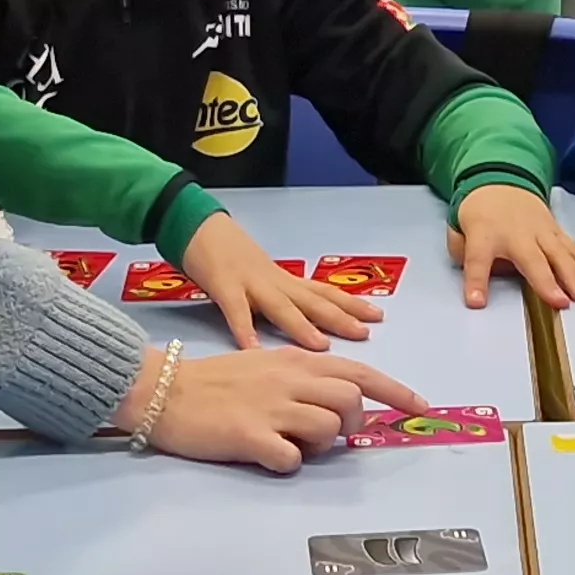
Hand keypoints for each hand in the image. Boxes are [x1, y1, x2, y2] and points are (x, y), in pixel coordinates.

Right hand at [134, 344, 425, 472]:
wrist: (161, 390)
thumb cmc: (214, 382)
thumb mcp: (265, 368)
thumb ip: (302, 381)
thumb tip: (336, 406)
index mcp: (295, 361)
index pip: (360, 373)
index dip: (396, 391)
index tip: (421, 407)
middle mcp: (289, 380)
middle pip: (351, 402)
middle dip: (353, 426)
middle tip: (331, 438)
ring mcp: (270, 407)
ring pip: (328, 430)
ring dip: (320, 447)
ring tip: (292, 445)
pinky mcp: (249, 435)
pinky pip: (291, 459)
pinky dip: (287, 463)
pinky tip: (267, 456)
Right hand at [180, 216, 376, 349]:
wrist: (196, 225)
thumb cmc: (228, 257)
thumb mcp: (261, 279)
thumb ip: (280, 302)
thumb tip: (305, 324)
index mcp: (284, 282)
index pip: (323, 293)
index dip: (351, 304)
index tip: (378, 316)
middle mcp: (274, 282)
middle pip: (312, 301)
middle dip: (340, 318)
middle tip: (364, 333)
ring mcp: (249, 283)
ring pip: (280, 306)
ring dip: (301, 326)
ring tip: (321, 346)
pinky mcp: (223, 286)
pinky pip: (235, 310)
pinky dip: (244, 330)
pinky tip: (253, 349)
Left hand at [452, 183, 574, 307]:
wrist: (500, 181)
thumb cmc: (479, 215)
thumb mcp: (458, 231)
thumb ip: (463, 256)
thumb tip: (477, 277)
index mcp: (484, 235)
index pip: (477, 260)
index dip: (476, 281)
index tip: (476, 301)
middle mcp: (516, 233)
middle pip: (532, 259)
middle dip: (546, 281)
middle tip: (560, 303)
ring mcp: (540, 231)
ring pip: (559, 254)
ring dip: (574, 276)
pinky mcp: (556, 231)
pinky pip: (573, 249)